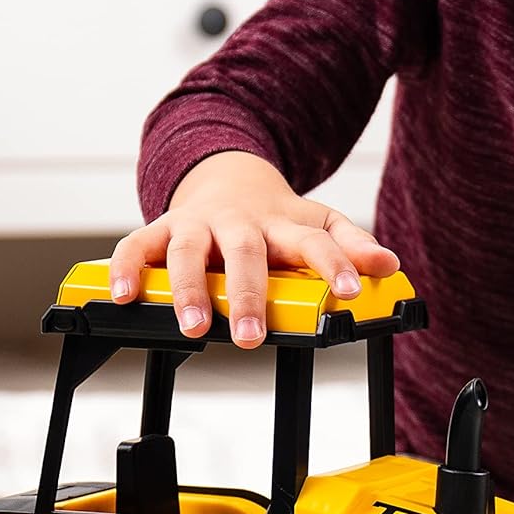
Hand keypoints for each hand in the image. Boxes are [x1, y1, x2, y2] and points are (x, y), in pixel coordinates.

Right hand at [107, 150, 400, 347]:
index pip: (315, 242)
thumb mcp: (318, 224)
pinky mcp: (161, 229)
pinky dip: (126, 268)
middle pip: (245, 252)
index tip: (348, 290)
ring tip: (193, 326)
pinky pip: (137, 245)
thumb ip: (352, 245)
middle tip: (250, 336)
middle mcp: (239, 223)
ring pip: (188, 251)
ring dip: (189, 288)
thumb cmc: (275, 217)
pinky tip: (124, 296)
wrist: (228, 177)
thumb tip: (390, 264)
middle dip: (247, 294)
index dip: (335, 264)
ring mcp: (198, 225)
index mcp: (283, 224)